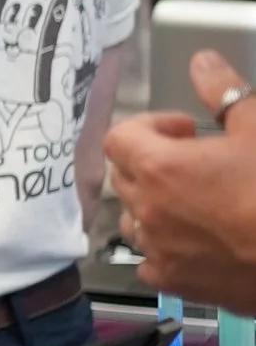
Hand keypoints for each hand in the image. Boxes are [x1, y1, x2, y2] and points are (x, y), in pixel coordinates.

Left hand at [106, 49, 255, 314]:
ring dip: (155, 203)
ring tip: (196, 200)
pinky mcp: (175, 281)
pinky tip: (199, 239)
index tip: (182, 129)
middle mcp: (148, 209)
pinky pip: (150, 260)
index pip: (120, 138)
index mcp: (160, 168)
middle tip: (195, 160)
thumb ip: (226, 93)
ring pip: (134, 218)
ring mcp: (158, 249)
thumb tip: (204, 64)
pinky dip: (165, 247)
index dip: (150, 126)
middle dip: (153, 161)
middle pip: (126, 175)